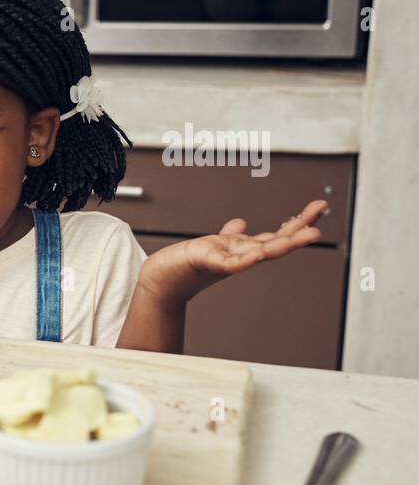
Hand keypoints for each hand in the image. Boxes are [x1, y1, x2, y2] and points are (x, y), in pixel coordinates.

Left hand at [139, 200, 326, 305]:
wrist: (164, 277)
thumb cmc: (188, 263)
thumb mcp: (215, 243)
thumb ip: (230, 235)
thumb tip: (240, 223)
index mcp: (244, 248)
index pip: (277, 234)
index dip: (298, 222)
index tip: (319, 207)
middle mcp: (240, 255)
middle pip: (275, 245)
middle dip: (298, 236)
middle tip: (320, 230)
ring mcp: (226, 260)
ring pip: (259, 253)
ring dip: (281, 247)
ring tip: (304, 238)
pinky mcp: (207, 263)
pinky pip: (229, 263)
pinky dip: (244, 260)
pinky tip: (257, 254)